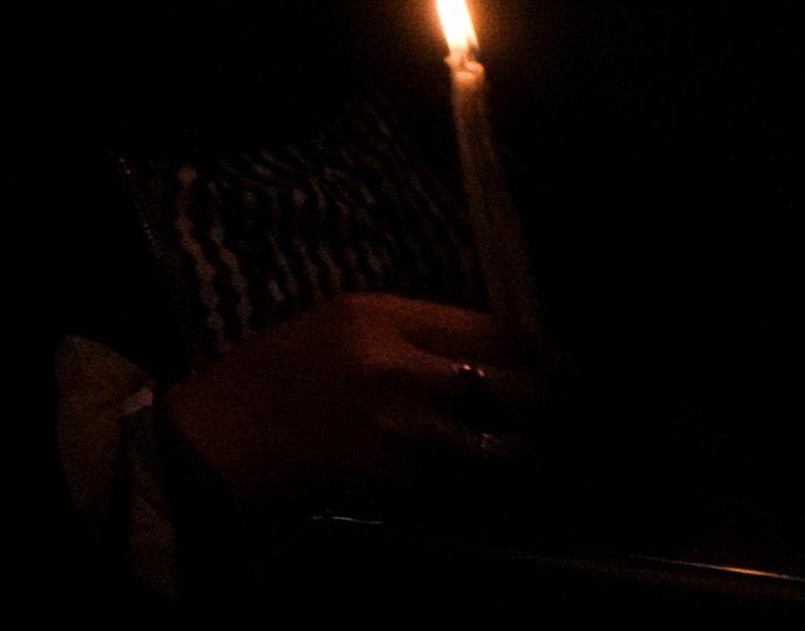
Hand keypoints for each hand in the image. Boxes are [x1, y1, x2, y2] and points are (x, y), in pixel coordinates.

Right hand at [164, 290, 548, 511]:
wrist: (223, 439)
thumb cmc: (274, 377)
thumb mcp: (337, 328)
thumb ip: (408, 334)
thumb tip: (487, 354)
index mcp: (378, 314)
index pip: (491, 329)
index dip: (543, 352)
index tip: (570, 368)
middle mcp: (398, 364)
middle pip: (511, 384)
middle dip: (556, 404)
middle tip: (581, 414)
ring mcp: (402, 426)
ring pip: (503, 444)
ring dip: (535, 454)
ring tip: (556, 459)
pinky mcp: (400, 478)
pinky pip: (467, 481)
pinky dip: (491, 486)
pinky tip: (504, 488)